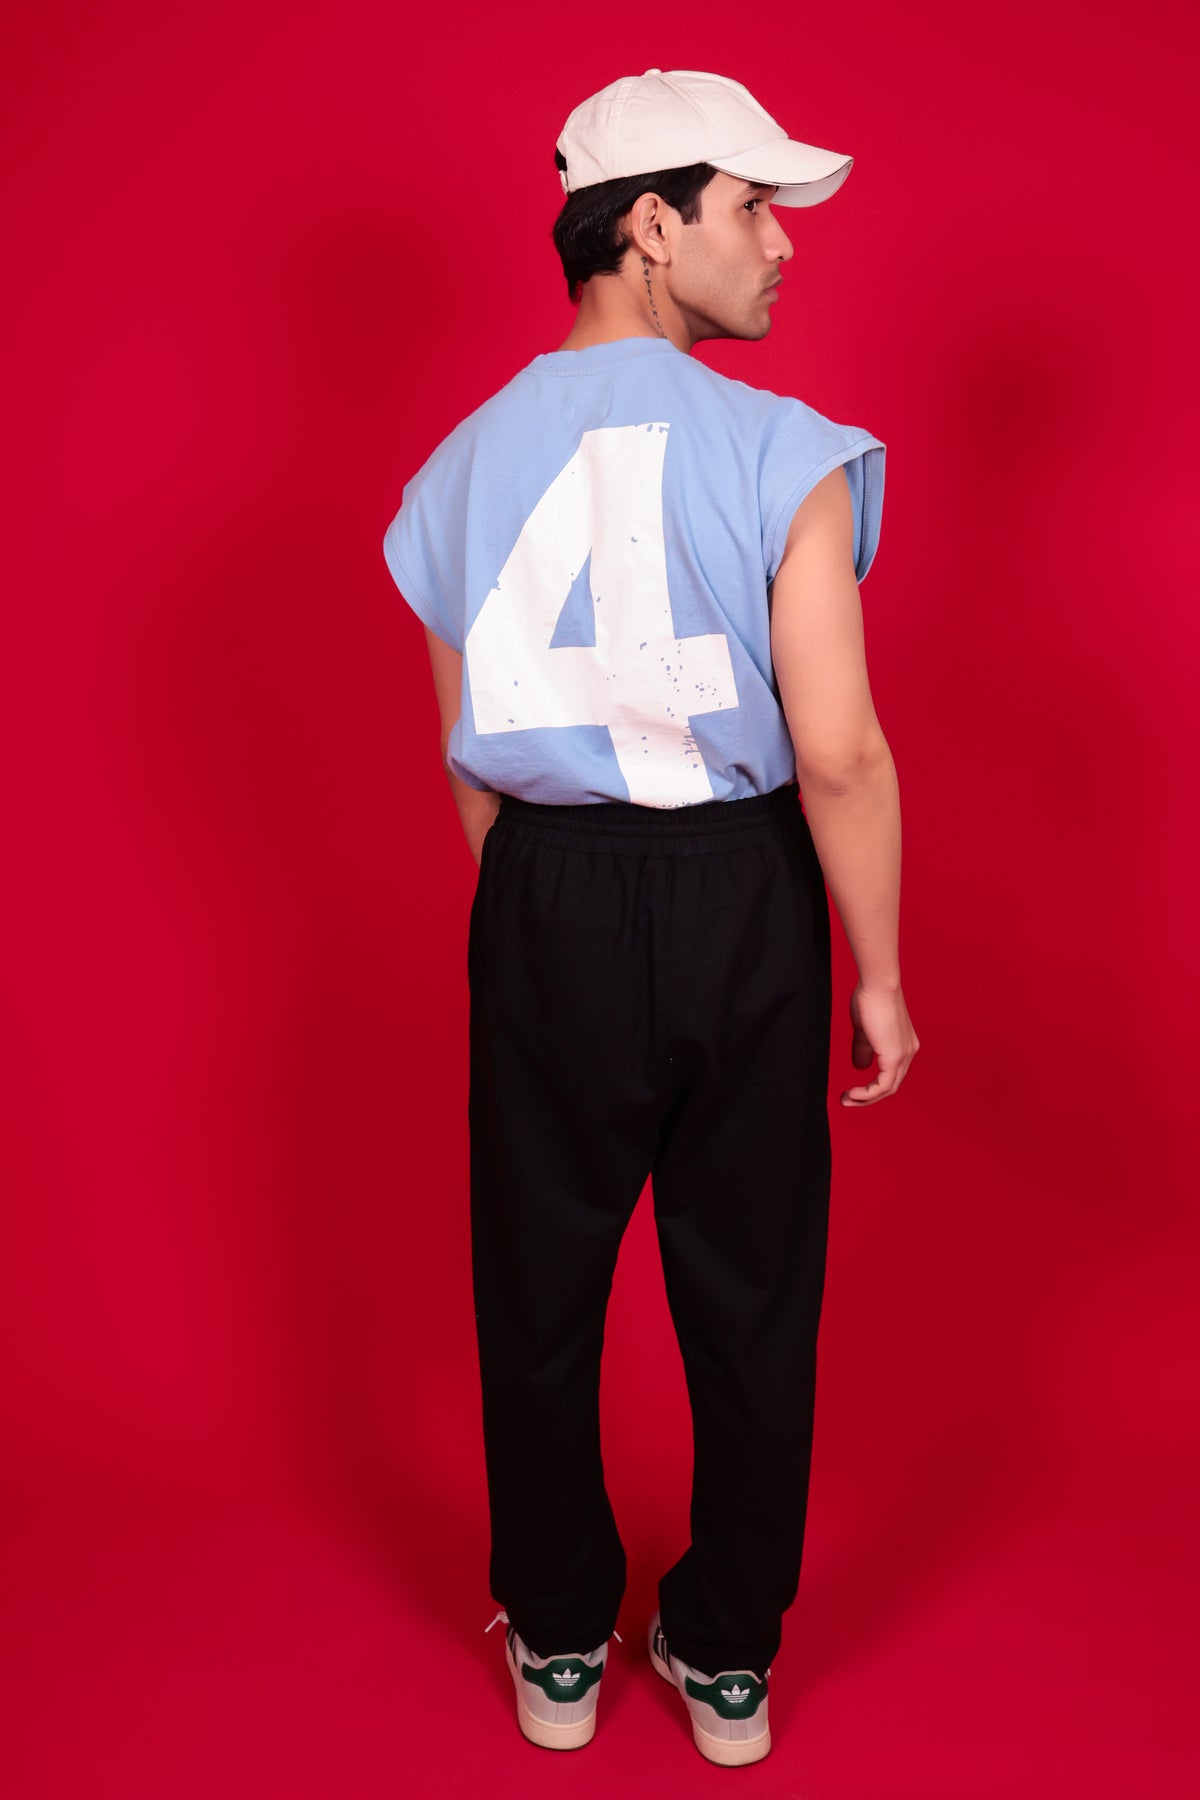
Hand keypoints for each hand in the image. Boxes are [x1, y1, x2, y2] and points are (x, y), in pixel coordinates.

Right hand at [841, 980, 918, 1106]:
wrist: (878, 986)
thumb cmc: (870, 999)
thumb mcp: (864, 1031)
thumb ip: (863, 1049)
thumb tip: (860, 1067)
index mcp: (904, 1045)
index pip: (891, 1074)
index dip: (872, 1086)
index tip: (852, 1090)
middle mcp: (908, 1052)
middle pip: (890, 1086)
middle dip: (867, 1098)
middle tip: (846, 1100)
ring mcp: (903, 1056)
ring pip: (888, 1089)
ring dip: (865, 1099)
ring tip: (846, 1100)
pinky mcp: (894, 1057)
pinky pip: (882, 1086)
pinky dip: (867, 1094)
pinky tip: (853, 1093)